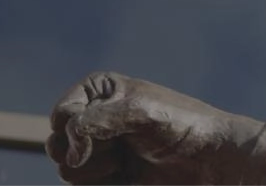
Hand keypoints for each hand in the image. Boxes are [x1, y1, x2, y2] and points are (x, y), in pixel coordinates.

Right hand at [47, 72, 261, 184]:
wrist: (209, 159)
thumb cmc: (179, 125)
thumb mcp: (138, 112)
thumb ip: (95, 122)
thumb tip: (67, 154)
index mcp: (99, 89)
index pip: (61, 114)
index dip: (78, 130)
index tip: (114, 133)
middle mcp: (94, 115)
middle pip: (56, 144)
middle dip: (85, 154)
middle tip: (121, 149)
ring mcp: (98, 146)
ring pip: (66, 170)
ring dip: (96, 172)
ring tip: (126, 162)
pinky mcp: (106, 174)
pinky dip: (101, 185)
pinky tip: (128, 177)